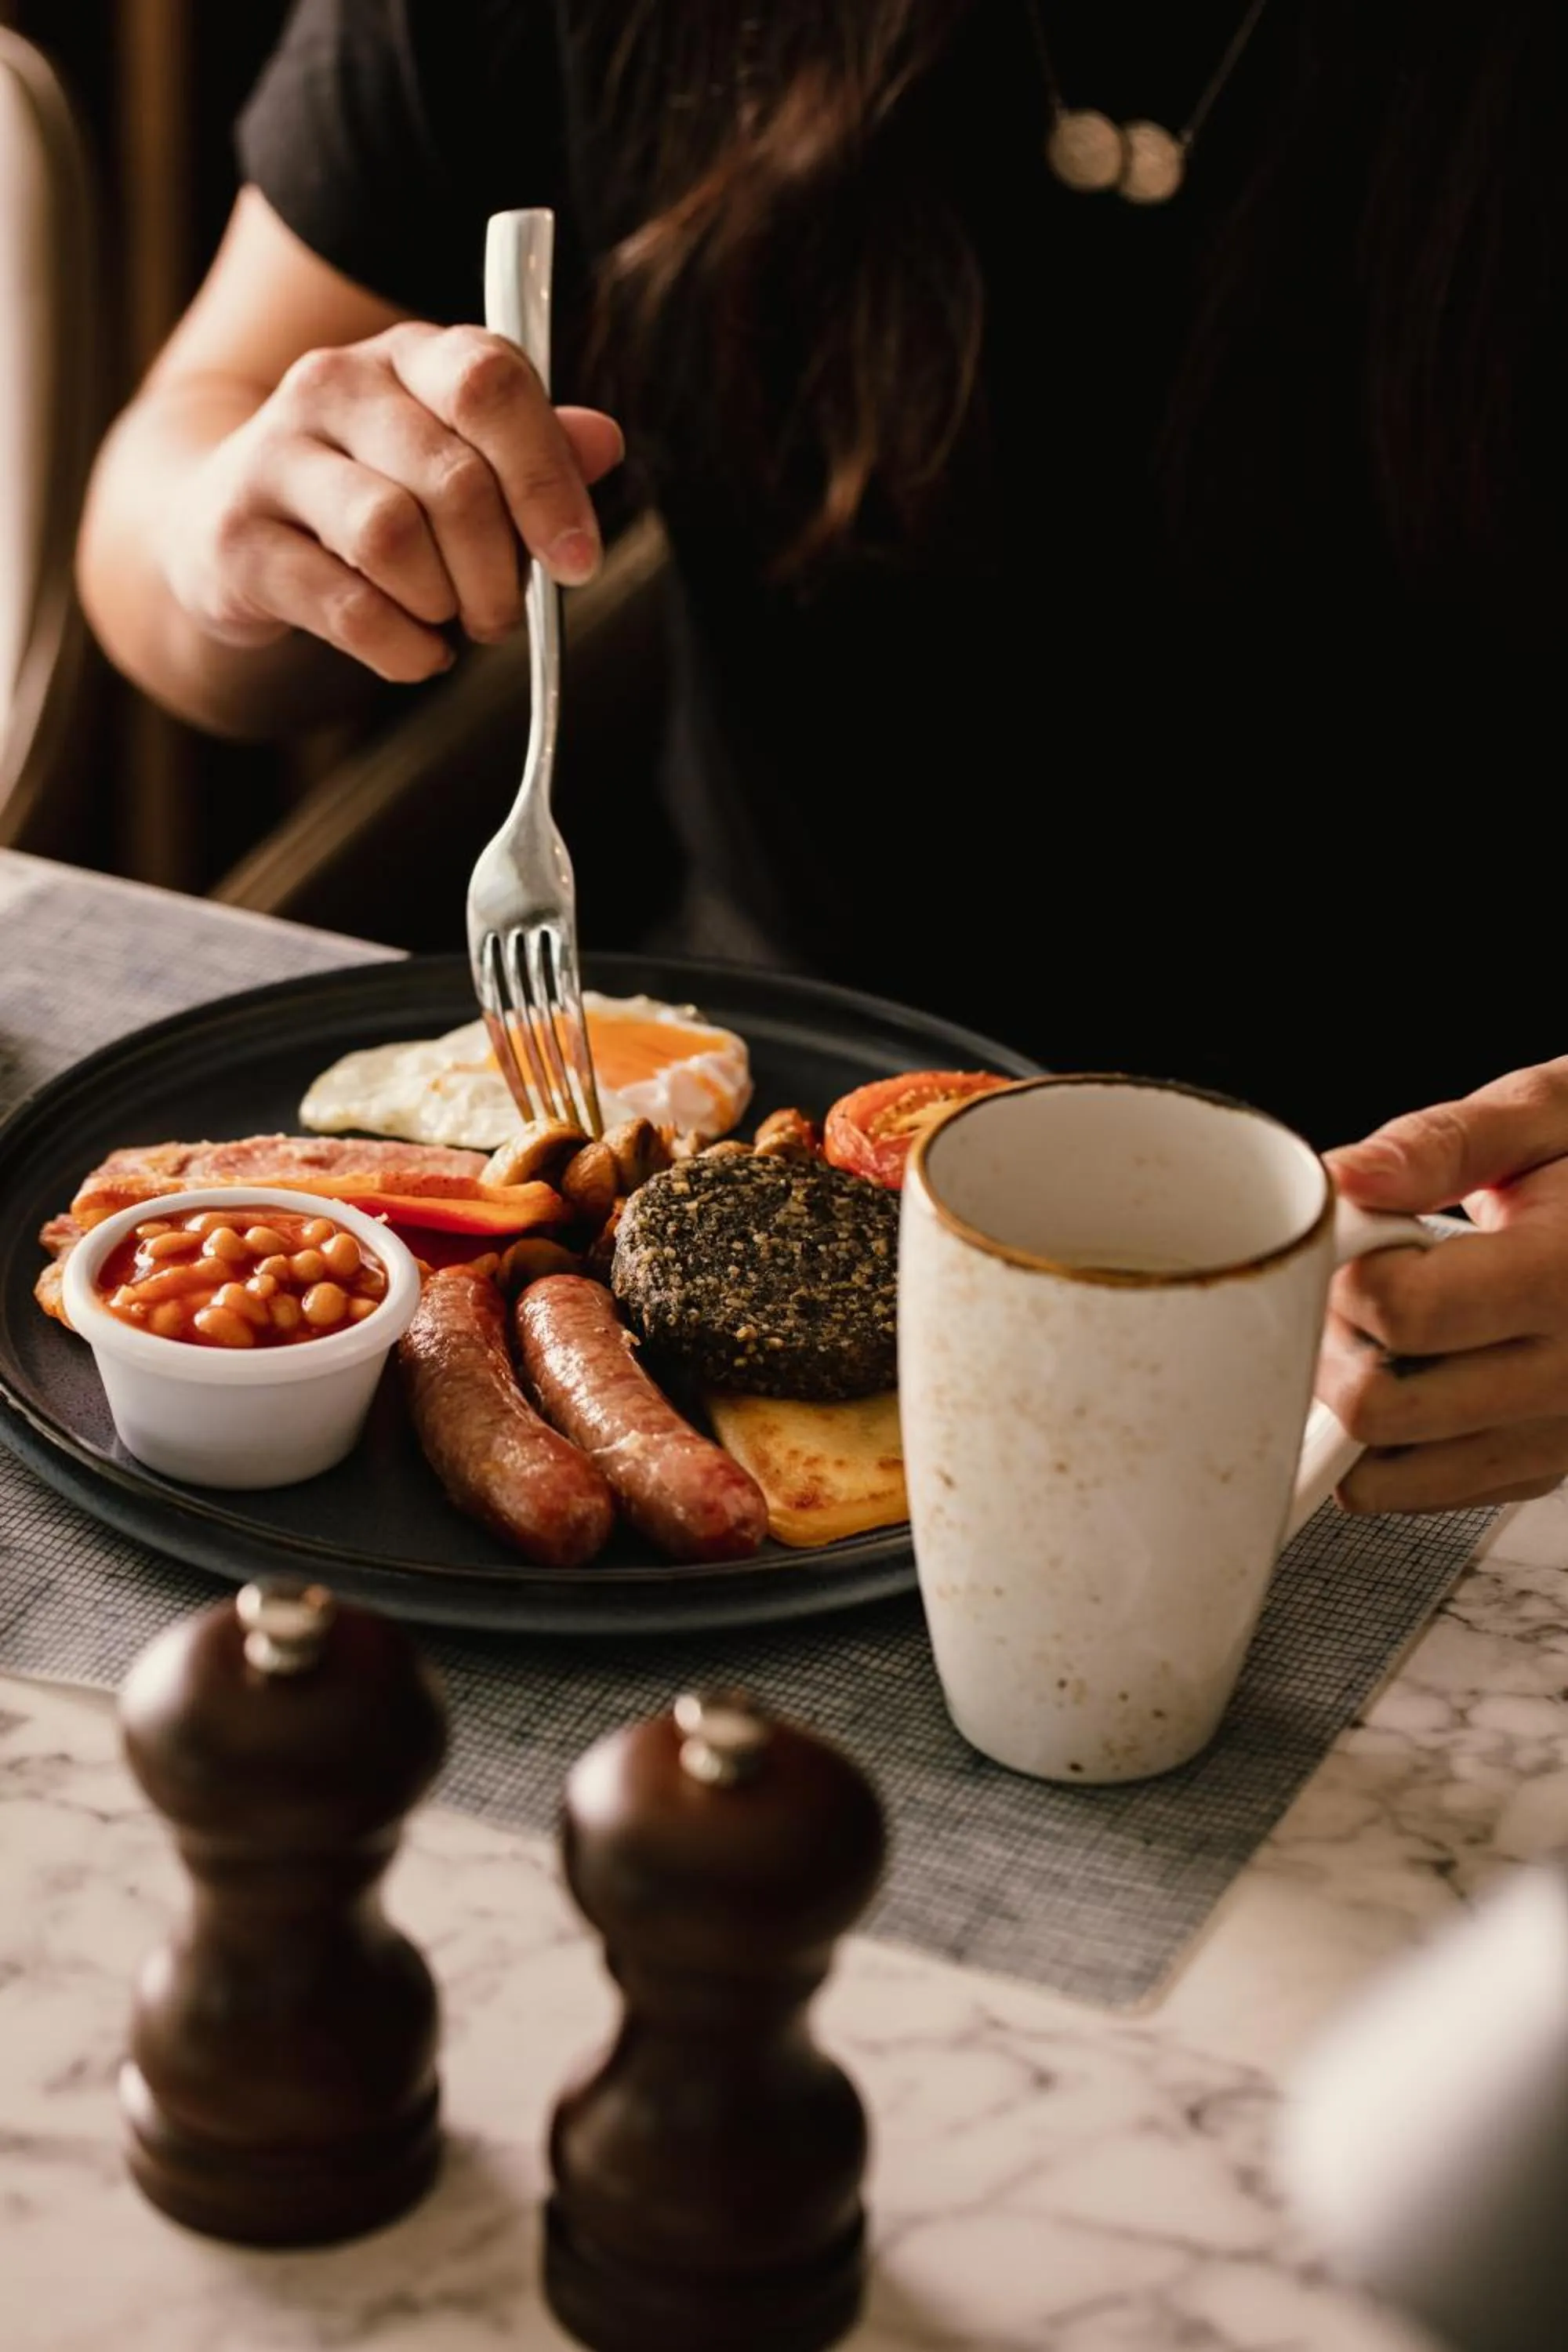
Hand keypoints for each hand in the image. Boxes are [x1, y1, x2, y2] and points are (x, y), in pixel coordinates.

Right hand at [161, 322, 624, 682]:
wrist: (230, 527)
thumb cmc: (374, 494)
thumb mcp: (460, 461)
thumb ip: (536, 452)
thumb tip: (605, 442)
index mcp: (409, 355)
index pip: (490, 384)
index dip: (548, 481)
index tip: (578, 562)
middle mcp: (334, 383)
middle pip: (453, 480)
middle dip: (499, 572)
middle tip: (500, 614)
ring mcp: (274, 453)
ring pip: (393, 538)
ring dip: (443, 606)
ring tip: (444, 621)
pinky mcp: (237, 537)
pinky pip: (347, 607)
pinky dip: (401, 648)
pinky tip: (411, 651)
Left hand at [1318, 1059, 1567, 1512]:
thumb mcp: (1545, 1118)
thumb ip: (1438, 1144)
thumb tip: (1347, 1180)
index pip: (1405, 1310)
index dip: (1346, 1270)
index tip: (1353, 1237)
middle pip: (1380, 1405)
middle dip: (1334, 1339)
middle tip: (1355, 1283)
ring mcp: (1564, 1436)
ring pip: (1385, 1470)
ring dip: (1354, 1395)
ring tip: (1385, 1326)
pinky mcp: (1548, 1468)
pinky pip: (1418, 1492)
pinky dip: (1388, 1441)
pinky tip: (1414, 1370)